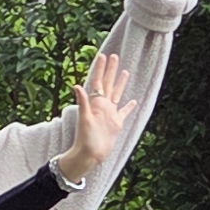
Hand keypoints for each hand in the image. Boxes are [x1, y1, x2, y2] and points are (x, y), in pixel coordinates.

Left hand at [55, 49, 130, 183]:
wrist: (90, 154)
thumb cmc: (85, 138)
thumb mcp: (84, 119)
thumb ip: (82, 102)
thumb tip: (76, 85)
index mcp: (96, 103)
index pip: (98, 81)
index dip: (100, 69)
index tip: (103, 55)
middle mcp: (103, 106)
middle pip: (109, 84)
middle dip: (111, 70)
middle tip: (115, 56)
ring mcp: (110, 114)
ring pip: (117, 94)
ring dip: (120, 83)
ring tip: (125, 72)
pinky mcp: (116, 123)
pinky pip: (124, 112)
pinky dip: (128, 106)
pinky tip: (133, 100)